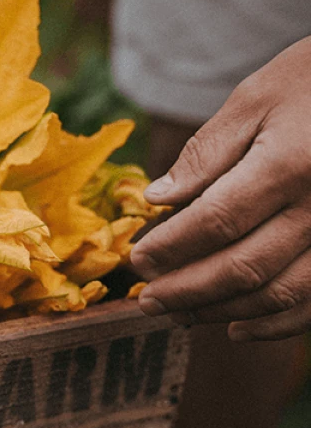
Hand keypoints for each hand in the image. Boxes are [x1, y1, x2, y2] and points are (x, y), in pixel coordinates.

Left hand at [132, 36, 310, 340]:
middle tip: (146, 300)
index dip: (170, 247)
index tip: (136, 261)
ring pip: (279, 293)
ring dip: (222, 310)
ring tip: (178, 314)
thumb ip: (207, 153)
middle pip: (244, 265)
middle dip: (186, 289)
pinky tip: (235, 329)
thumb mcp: (256, 98)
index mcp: (291, 163)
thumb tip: (158, 199)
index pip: (216, 220)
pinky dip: (276, 324)